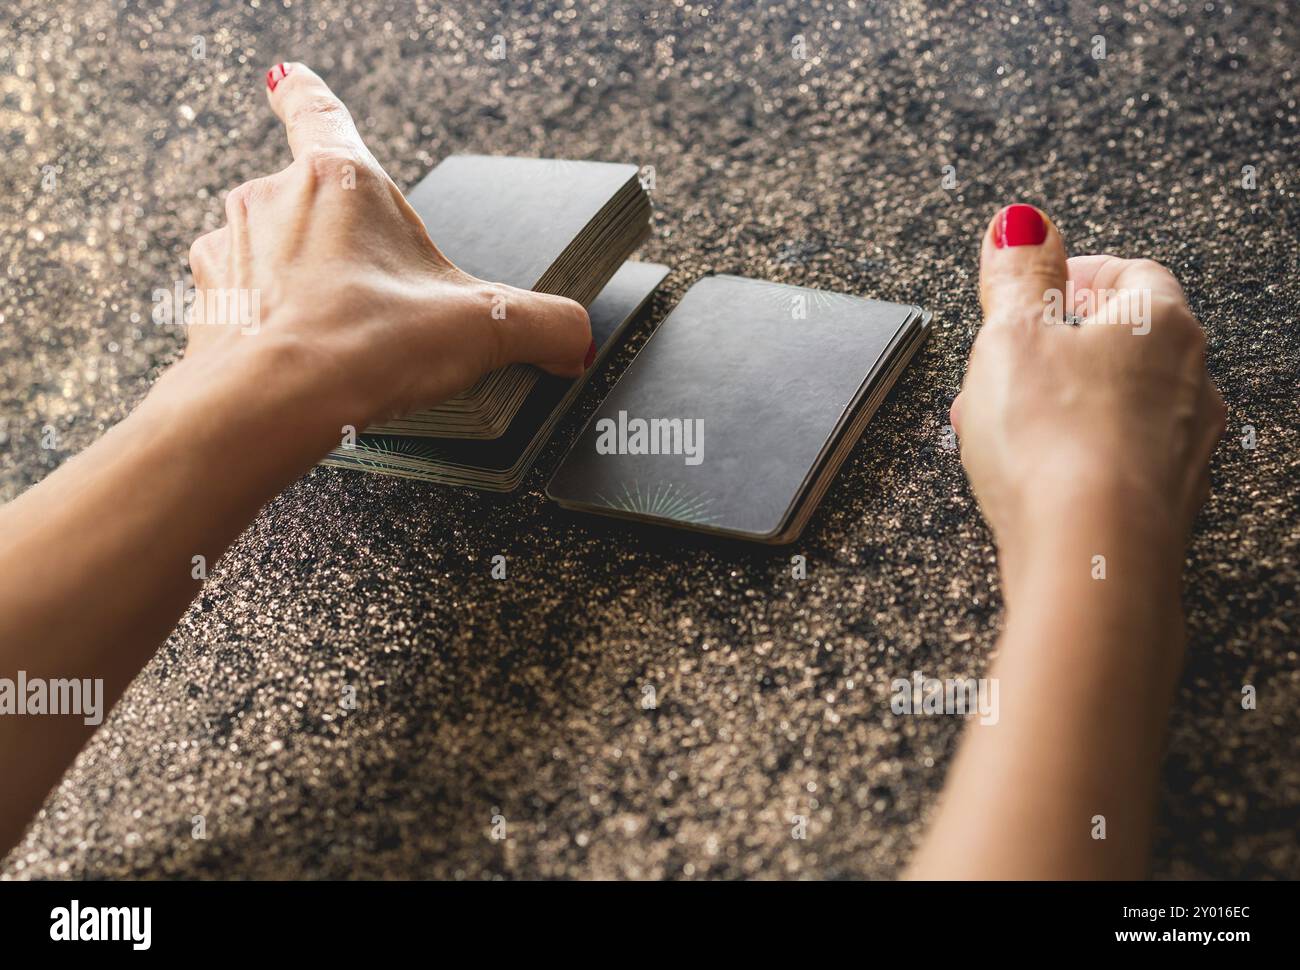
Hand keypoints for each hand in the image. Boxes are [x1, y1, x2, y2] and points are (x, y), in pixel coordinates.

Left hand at [184, 62, 591, 428]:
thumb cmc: (365, 344)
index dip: (306, 94)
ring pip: (270, 251)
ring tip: (339, 333)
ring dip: (298, 279)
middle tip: (376, 296)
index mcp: (340, 178)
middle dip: (340, 241)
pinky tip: (295, 356)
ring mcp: (231, 249)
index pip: (316, 110)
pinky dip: (265, 321)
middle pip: (309, 201)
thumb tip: (574, 339)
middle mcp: (273, 198)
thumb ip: (543, 326)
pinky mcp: (205, 302)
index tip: (290, 81)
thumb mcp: (483, 329)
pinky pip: (240, 300)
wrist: (268, 405)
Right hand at [950, 204, 1225, 577]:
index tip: (1039, 286)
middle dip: (1062, 344)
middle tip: (1011, 357)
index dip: (1079, 274)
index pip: (1131, 273)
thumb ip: (1015, 274)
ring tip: (1006, 421)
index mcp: (1162, 325)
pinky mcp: (1167, 504)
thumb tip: (1021, 221)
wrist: (1092, 557)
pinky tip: (1033, 474)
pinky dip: (1079, 453)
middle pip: (1128, 341)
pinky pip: (1120, 459)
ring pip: (1121, 403)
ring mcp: (1184, 448)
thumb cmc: (1056, 443)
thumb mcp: (1011, 336)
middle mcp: (1191, 381)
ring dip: (1066, 401)